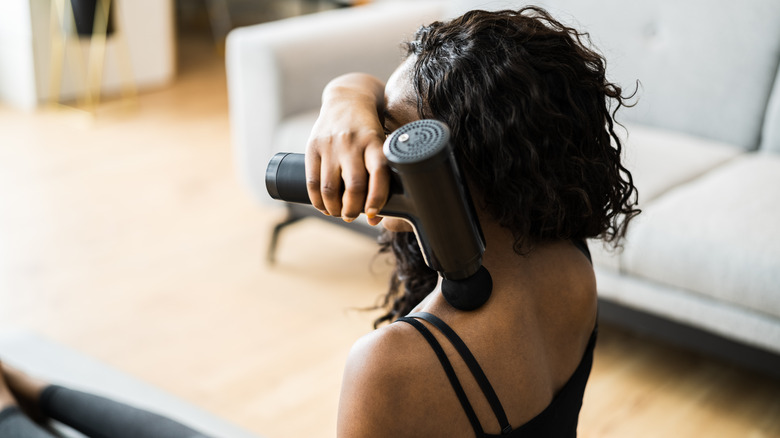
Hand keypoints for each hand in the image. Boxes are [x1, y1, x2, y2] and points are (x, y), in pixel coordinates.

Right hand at [305, 74, 390, 225]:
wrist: (347, 98)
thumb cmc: (370, 131)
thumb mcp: (381, 144)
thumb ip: (380, 176)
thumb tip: (374, 218)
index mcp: (375, 141)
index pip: (379, 172)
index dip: (377, 198)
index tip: (373, 213)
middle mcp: (352, 142)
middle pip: (353, 185)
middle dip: (352, 209)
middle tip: (352, 215)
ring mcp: (331, 144)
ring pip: (330, 187)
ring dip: (334, 208)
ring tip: (338, 213)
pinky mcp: (313, 146)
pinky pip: (312, 181)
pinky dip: (317, 200)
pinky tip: (323, 206)